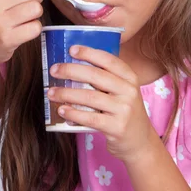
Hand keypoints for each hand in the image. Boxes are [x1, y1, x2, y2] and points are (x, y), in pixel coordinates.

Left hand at [48, 45, 157, 163]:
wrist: (140, 141)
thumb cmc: (123, 111)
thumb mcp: (123, 91)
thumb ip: (105, 79)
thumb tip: (72, 65)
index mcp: (130, 77)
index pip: (109, 60)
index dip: (89, 53)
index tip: (71, 49)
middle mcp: (129, 91)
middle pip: (95, 75)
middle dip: (71, 70)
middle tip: (54, 70)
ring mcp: (124, 110)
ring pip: (89, 97)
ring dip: (66, 93)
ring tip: (51, 92)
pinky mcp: (117, 127)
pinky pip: (90, 118)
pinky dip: (73, 113)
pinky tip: (61, 110)